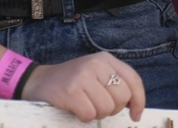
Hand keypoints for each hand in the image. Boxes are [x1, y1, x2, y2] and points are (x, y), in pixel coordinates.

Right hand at [22, 52, 144, 121]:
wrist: (38, 81)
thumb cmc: (72, 82)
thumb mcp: (95, 74)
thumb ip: (115, 84)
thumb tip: (135, 107)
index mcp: (106, 59)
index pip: (133, 80)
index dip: (139, 100)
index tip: (136, 115)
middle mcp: (96, 64)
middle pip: (122, 97)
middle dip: (113, 109)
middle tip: (98, 107)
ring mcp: (82, 77)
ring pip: (107, 108)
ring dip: (97, 114)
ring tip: (85, 106)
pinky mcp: (70, 91)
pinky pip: (89, 114)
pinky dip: (84, 117)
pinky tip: (76, 110)